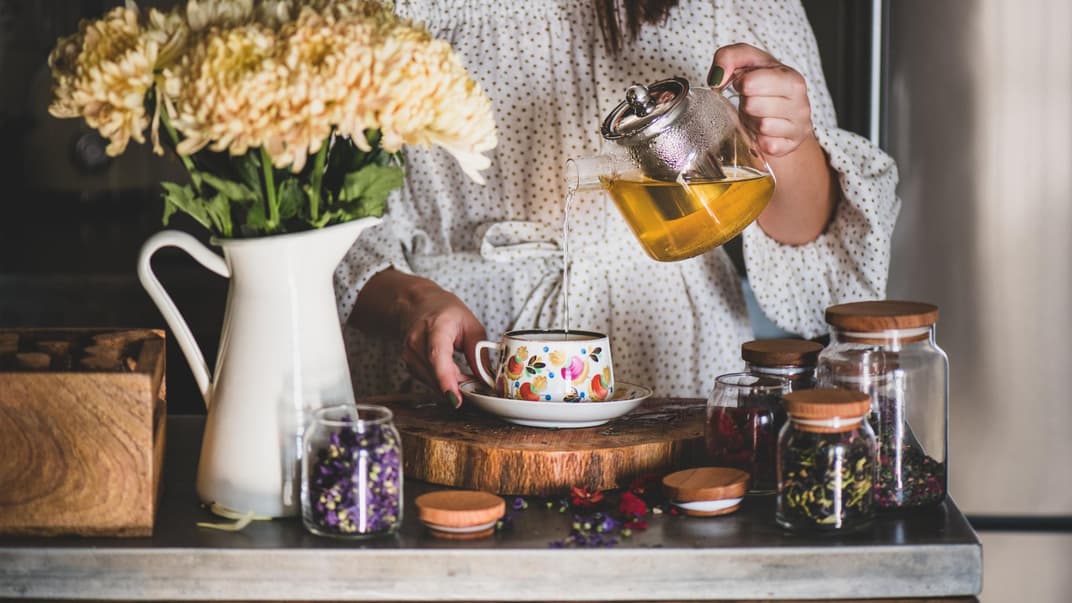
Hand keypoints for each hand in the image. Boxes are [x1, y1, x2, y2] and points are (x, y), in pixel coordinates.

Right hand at [353, 269, 485, 407]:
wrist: (417, 304)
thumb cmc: (444, 311)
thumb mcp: (470, 324)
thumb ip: (478, 352)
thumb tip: (485, 378)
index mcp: (435, 327)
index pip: (437, 356)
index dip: (445, 379)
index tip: (456, 398)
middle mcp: (416, 341)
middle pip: (434, 373)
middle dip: (457, 386)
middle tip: (475, 387)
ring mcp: (409, 354)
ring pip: (431, 381)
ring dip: (450, 385)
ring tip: (465, 376)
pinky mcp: (409, 364)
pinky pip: (428, 381)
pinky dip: (442, 382)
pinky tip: (452, 376)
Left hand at [708, 43, 813, 157]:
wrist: (782, 111)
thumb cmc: (762, 84)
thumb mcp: (746, 61)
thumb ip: (728, 57)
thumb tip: (716, 79)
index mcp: (791, 78)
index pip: (750, 82)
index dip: (741, 83)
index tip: (746, 84)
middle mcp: (801, 103)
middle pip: (752, 106)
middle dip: (746, 104)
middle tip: (752, 102)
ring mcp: (799, 127)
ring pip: (761, 127)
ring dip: (752, 122)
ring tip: (758, 115)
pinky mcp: (791, 145)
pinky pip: (767, 145)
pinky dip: (759, 140)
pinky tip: (763, 131)